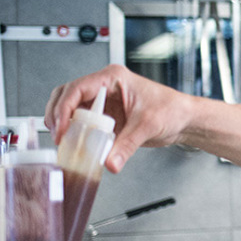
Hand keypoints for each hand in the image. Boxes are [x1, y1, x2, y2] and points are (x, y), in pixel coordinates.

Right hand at [44, 64, 188, 172]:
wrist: (183, 119)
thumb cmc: (172, 109)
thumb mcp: (147, 126)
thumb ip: (127, 146)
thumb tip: (110, 162)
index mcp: (113, 78)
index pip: (77, 88)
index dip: (64, 108)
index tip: (62, 127)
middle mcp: (105, 86)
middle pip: (67, 95)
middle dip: (57, 114)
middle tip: (58, 135)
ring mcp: (104, 100)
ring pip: (71, 107)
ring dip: (63, 122)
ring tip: (63, 140)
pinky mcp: (106, 115)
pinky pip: (83, 121)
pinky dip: (76, 131)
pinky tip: (76, 143)